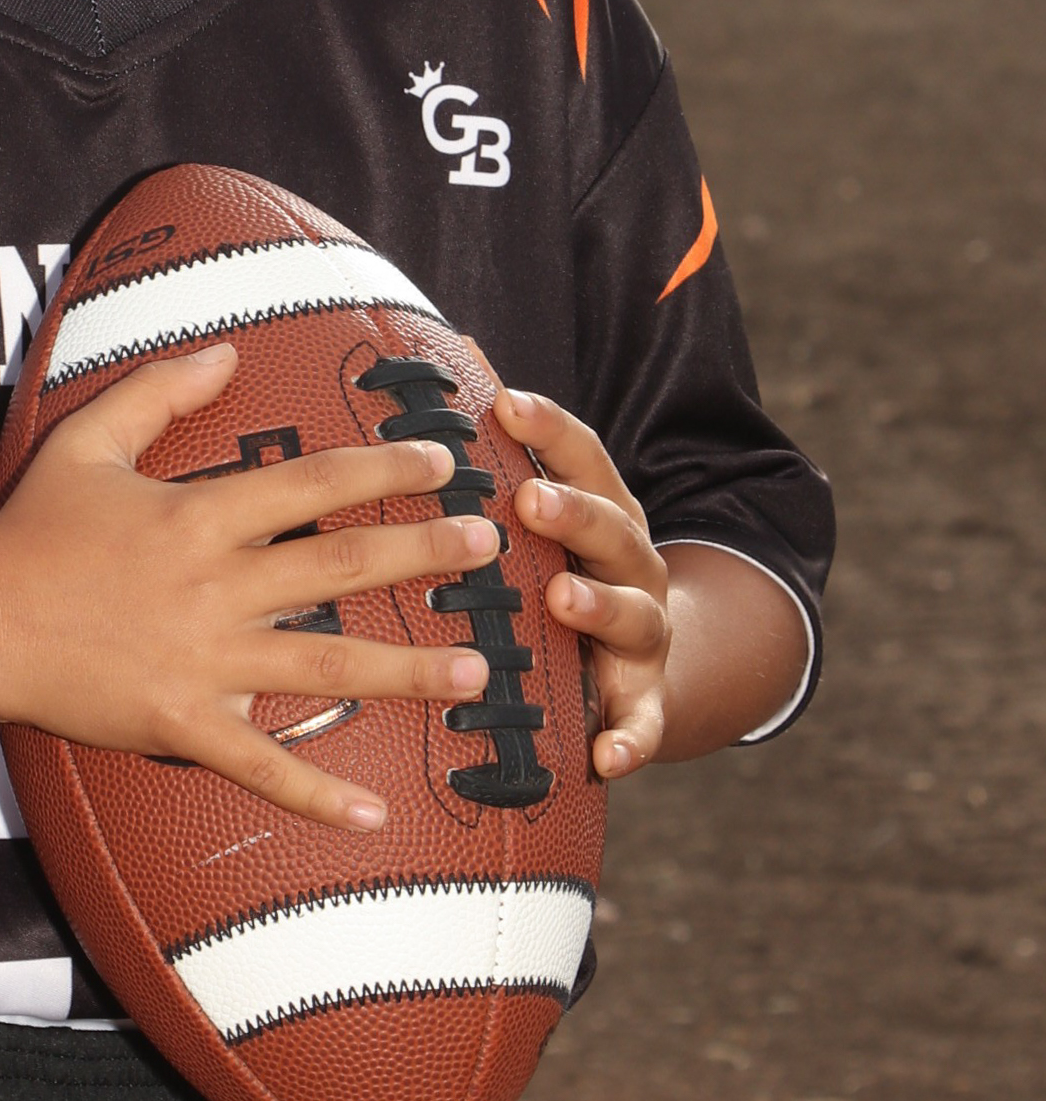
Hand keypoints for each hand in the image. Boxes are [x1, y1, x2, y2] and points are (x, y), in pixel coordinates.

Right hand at [0, 342, 500, 832]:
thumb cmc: (32, 529)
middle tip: (489, 549)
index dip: (383, 469)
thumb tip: (228, 351)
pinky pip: (261, 762)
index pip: (312, 482)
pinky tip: (376, 813)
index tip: (444, 462)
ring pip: (325, 662)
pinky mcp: (181, 722)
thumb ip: (160, 390)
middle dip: (423, 554)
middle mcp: (215, 584)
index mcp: (199, 513)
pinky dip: (318, 791)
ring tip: (475, 671)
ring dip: (407, 669)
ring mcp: (203, 659)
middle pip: (340, 565)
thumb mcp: (89, 440)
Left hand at [494, 387, 668, 779]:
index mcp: (602, 509)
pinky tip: (609, 755)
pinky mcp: (645, 703)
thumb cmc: (568, 565)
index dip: (547, 428)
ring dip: (599, 606)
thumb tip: (453, 345)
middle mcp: (630, 564)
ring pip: (633, 615)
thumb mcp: (548, 506)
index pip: (582, 458)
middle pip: (612, 529)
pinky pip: (644, 725)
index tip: (505, 401)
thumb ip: (507, 444)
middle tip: (530, 499)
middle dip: (573, 512)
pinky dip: (632, 739)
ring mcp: (644, 634)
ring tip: (563, 599)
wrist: (646, 662)